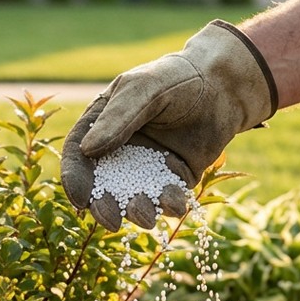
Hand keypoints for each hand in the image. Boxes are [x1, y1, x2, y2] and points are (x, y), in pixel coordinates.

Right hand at [61, 20, 276, 229]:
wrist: (224, 84)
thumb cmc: (176, 78)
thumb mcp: (142, 90)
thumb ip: (116, 118)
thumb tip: (87, 151)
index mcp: (101, 124)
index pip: (79, 154)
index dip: (75, 179)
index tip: (80, 200)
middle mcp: (120, 149)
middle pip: (102, 185)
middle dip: (105, 206)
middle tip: (112, 222)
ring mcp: (147, 166)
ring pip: (134, 197)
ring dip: (137, 211)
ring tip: (148, 217)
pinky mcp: (174, 178)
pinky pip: (166, 197)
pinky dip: (169, 205)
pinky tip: (176, 205)